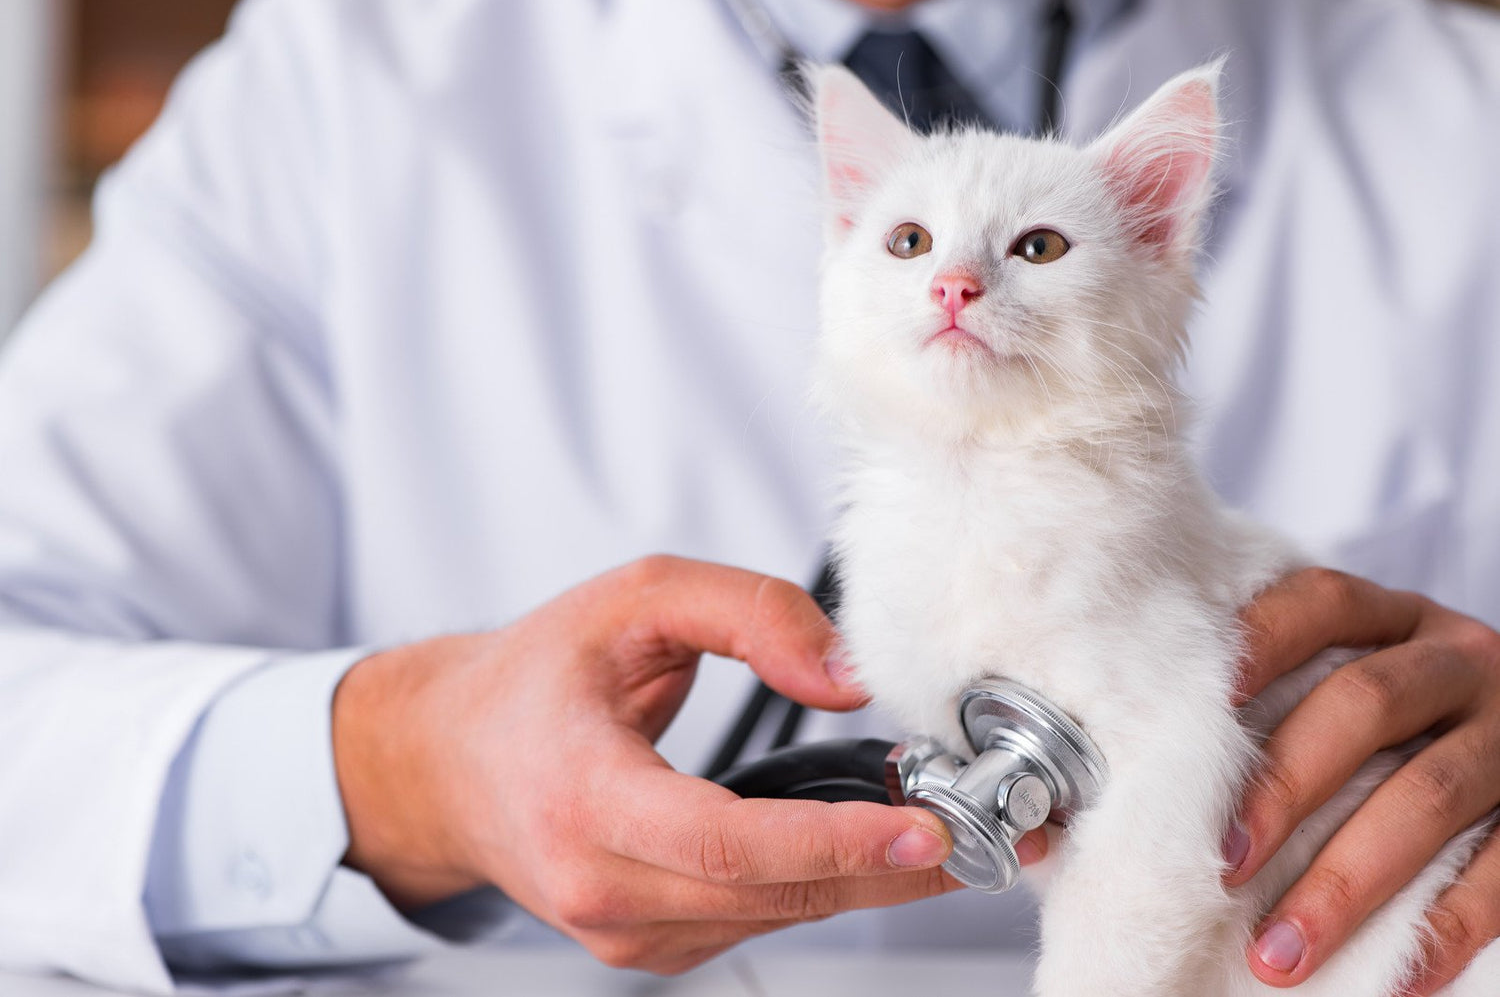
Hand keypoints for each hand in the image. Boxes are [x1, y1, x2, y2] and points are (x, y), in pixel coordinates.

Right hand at [331, 555, 1033, 972]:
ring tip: (961, 828)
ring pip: (779, 915)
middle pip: (775, 893)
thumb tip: (847, 674)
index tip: (926, 829)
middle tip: (1002, 830)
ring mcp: (623, 930)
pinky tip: (872, 844)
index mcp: (581, 794)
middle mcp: (598, 884)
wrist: (454, 762)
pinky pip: (759, 919)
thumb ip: (747, 612)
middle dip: (898, 866)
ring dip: (875, 876)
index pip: (721, 842)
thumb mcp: (633, 600)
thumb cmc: (537, 679)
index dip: (832, 845)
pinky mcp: (647, 944)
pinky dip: (824, 883)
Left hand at [1224, 567, 1499, 990]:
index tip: (1201, 704)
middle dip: (1286, 785)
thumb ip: (1256, 713)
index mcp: (1394, 620)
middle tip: (1223, 861)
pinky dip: (1449, 926)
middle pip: (1365, 703)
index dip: (1260, 642)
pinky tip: (1395, 980)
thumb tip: (1102, 791)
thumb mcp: (1341, 691)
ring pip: (1429, 796)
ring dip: (1348, 881)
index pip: (1321, 603)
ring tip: (1279, 952)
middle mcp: (1458, 663)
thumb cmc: (1383, 734)